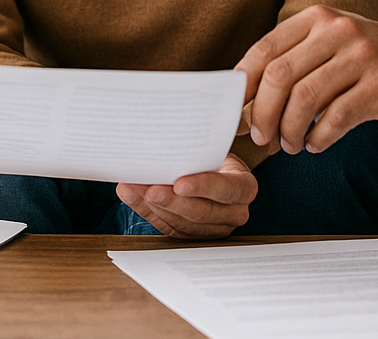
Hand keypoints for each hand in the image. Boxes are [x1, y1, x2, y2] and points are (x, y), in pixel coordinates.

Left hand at [116, 154, 256, 238]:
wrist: (213, 169)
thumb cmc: (213, 156)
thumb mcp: (214, 149)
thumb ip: (198, 151)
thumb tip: (164, 142)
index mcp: (244, 187)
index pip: (226, 189)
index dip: (203, 187)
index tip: (179, 183)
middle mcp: (234, 212)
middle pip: (202, 212)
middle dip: (172, 202)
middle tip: (150, 190)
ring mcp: (214, 228)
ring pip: (183, 224)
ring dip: (154, 207)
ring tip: (133, 191)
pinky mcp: (194, 235)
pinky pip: (169, 228)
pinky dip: (148, 212)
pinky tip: (133, 198)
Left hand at [235, 5, 377, 155]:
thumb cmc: (374, 60)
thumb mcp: (335, 42)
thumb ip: (296, 58)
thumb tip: (248, 95)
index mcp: (318, 18)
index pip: (264, 49)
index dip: (244, 84)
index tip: (237, 109)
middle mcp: (338, 31)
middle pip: (280, 75)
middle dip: (263, 112)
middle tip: (261, 136)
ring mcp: (362, 56)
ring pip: (305, 99)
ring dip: (289, 130)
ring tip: (290, 144)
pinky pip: (336, 118)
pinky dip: (318, 138)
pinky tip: (315, 144)